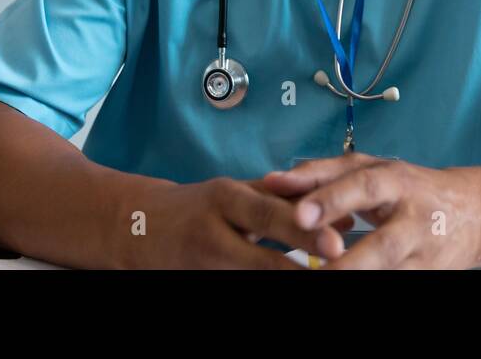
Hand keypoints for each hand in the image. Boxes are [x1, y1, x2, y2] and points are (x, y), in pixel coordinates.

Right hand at [122, 176, 345, 268]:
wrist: (137, 227)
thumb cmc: (199, 207)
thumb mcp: (234, 193)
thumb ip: (284, 201)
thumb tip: (343, 214)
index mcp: (224, 197)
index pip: (269, 213)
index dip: (304, 229)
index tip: (339, 241)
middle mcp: (213, 231)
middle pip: (262, 254)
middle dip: (300, 263)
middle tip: (337, 262)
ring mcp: (204, 263)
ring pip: (251, 277)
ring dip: (287, 279)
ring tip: (320, 282)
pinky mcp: (198, 282)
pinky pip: (237, 287)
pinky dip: (265, 287)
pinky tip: (291, 287)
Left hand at [259, 153, 480, 268]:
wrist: (474, 216)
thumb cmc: (407, 188)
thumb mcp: (370, 169)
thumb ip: (320, 174)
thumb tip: (270, 182)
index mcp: (397, 181)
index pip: (364, 186)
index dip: (332, 200)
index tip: (299, 215)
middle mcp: (414, 220)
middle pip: (383, 245)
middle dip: (349, 262)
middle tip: (317, 269)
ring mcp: (424, 256)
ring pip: (390, 276)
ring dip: (357, 278)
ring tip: (321, 282)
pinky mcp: (427, 278)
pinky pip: (395, 285)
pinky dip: (368, 286)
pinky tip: (337, 287)